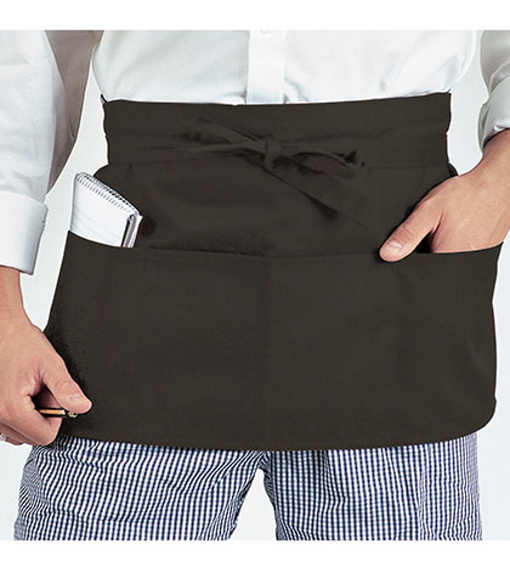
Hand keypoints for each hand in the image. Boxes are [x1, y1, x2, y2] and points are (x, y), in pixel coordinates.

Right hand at [0, 315, 91, 445]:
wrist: (4, 332)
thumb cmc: (24, 345)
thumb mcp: (51, 365)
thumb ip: (66, 389)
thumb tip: (82, 407)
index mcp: (12, 409)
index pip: (44, 437)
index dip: (56, 418)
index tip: (53, 396)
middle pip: (32, 437)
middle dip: (43, 416)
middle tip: (41, 390)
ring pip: (20, 434)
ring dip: (31, 417)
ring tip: (31, 390)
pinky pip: (10, 427)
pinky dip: (20, 415)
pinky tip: (22, 394)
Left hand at [379, 129, 509, 260]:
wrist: (497, 185)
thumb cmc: (467, 195)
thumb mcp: (429, 211)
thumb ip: (408, 234)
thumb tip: (388, 254)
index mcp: (448, 256)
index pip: (420, 274)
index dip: (410, 262)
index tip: (411, 247)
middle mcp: (464, 264)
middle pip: (433, 270)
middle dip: (424, 255)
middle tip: (431, 233)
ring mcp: (475, 262)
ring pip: (445, 264)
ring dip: (438, 251)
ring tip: (443, 232)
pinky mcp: (481, 257)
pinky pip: (459, 259)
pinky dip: (452, 248)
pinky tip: (453, 234)